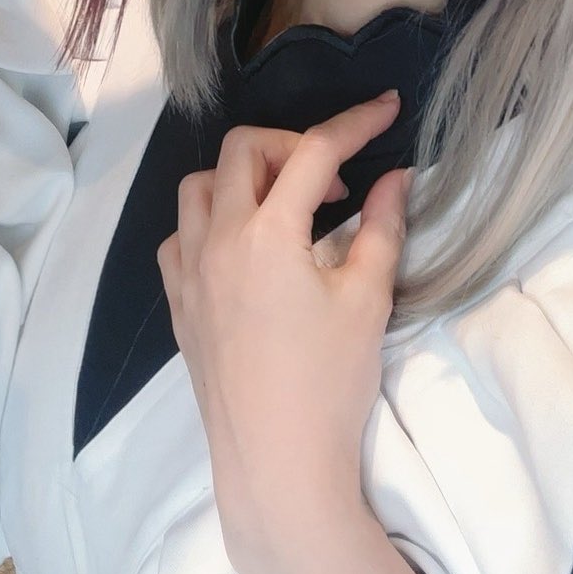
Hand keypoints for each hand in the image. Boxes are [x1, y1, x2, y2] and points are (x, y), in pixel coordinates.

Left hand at [158, 94, 406, 569]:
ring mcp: (187, 271)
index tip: (386, 109)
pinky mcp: (177, 303)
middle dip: (293, 146)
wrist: (276, 463)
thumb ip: (382, 228)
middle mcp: (215, 239)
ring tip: (291, 210)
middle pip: (243, 151)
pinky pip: (179, 236)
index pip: (313, 152)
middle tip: (336, 183)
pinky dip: (211, 222)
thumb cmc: (329, 384)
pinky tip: (246, 249)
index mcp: (267, 232)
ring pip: (199, 187)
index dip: (354, 123)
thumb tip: (395, 178)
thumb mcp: (368, 301)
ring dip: (245, 179)